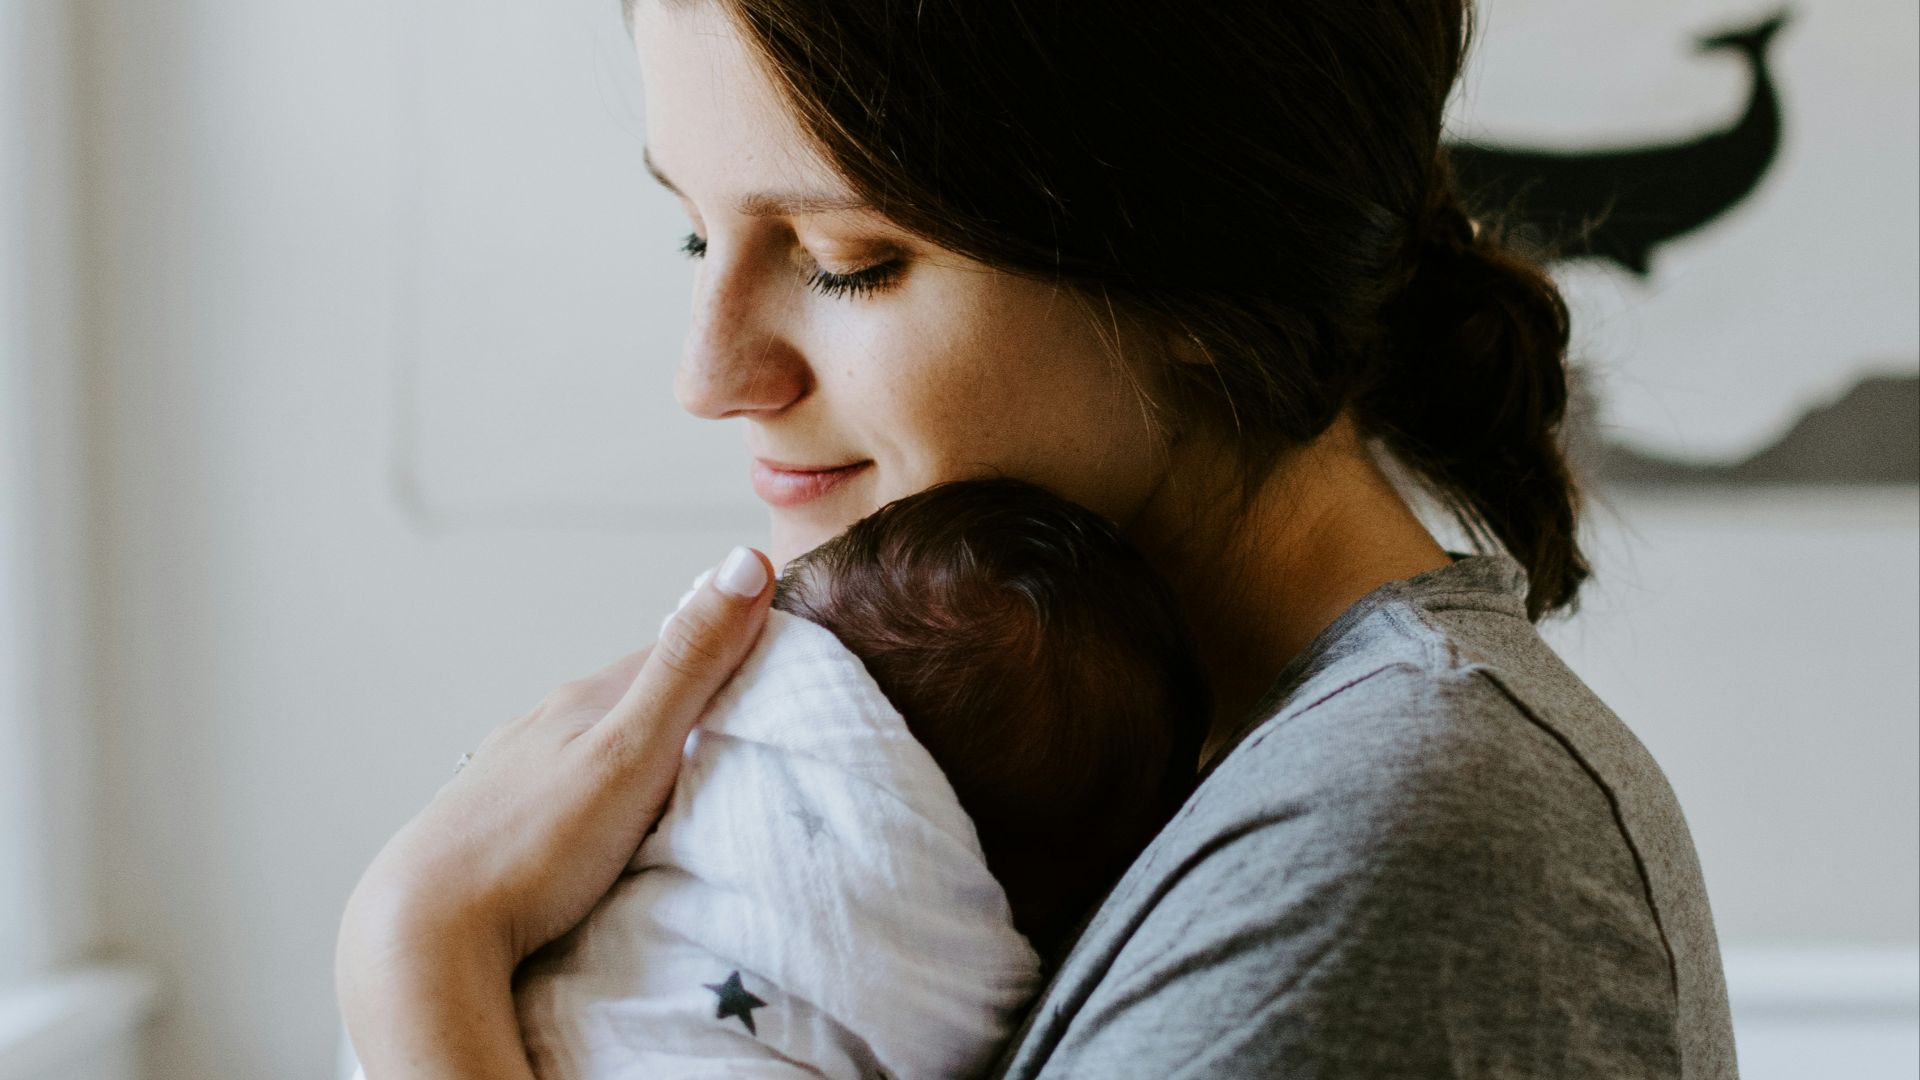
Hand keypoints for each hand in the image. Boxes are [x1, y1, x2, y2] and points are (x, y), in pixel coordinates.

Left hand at [337, 546, 772, 1037]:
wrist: (422, 934)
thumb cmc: (533, 848)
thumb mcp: (632, 751)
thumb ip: (689, 665)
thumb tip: (745, 559)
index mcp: (583, 701)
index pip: (673, 652)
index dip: (728, 651)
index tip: (778, 667)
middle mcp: (542, 725)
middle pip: (631, 698)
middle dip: (684, 705)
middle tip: (742, 734)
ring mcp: (511, 774)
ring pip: (591, 745)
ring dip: (636, 754)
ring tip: (678, 786)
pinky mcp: (491, 825)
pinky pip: (560, 792)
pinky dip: (593, 796)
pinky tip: (598, 827)